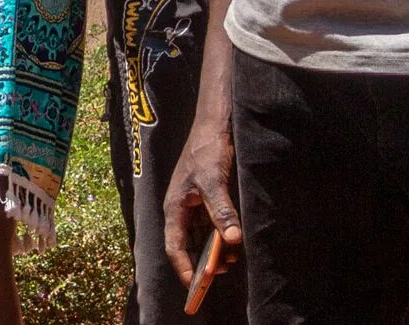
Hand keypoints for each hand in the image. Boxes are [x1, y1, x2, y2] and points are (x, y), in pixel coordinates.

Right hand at [163, 121, 242, 287]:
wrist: (216, 123)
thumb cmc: (207, 149)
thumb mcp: (213, 181)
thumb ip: (221, 210)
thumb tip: (232, 239)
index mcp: (175, 207)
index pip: (174, 246)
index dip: (184, 268)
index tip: (197, 286)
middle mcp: (183, 209)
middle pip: (188, 245)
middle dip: (202, 262)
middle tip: (220, 275)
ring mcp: (196, 204)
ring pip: (202, 236)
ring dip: (215, 250)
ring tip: (231, 259)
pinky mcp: (209, 199)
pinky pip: (213, 225)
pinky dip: (222, 236)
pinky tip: (235, 241)